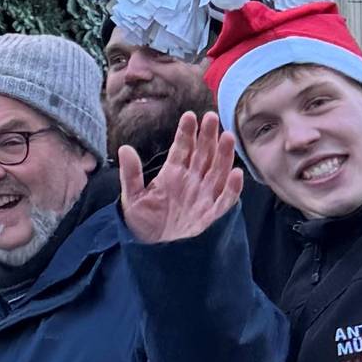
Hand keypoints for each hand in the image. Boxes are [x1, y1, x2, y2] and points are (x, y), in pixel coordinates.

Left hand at [118, 112, 245, 244]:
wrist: (151, 246)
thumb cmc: (141, 220)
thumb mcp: (132, 197)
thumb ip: (131, 174)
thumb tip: (124, 149)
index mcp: (173, 173)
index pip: (182, 148)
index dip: (186, 132)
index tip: (189, 115)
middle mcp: (191, 180)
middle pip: (203, 154)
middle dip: (208, 136)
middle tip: (211, 117)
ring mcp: (203, 195)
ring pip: (218, 170)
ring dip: (223, 155)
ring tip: (227, 137)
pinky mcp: (210, 213)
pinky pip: (225, 199)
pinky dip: (233, 188)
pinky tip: (237, 174)